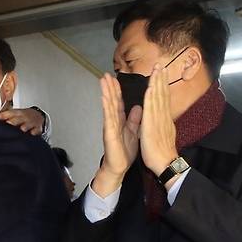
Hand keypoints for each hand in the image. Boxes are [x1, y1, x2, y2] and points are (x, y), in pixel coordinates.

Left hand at [0, 108, 45, 135]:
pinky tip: (31, 133)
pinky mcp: (37, 129)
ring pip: (27, 124)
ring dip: (24, 127)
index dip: (4, 115)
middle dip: (14, 121)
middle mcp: (25, 117)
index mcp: (18, 113)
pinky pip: (36, 130)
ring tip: (22, 129)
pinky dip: (34, 132)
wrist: (38, 117)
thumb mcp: (16, 113)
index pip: (10, 113)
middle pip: (18, 119)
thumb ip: (6, 115)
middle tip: (8, 123)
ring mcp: (31, 123)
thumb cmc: (24, 117)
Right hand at [92, 73, 140, 196]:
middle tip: (106, 74)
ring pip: (108, 106)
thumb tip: (138, 107)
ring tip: (103, 81)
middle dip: (109, 87)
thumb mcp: (133, 132)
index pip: (118, 102)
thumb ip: (134, 119)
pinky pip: (108, 119)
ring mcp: (110, 127)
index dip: (117, 90)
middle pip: (111, 101)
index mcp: (120, 121)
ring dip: (105, 93)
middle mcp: (113, 121)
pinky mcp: (109, 133)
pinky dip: (106, 108)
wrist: (119, 167)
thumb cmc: (124, 152)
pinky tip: (104, 98)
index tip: (115, 78)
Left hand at [140, 65, 177, 176]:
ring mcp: (159, 120)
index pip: (163, 99)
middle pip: (162, 94)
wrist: (165, 163)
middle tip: (160, 65)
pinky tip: (151, 87)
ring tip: (157, 69)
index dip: (162, 86)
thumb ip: (161, 124)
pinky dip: (152, 97)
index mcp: (163, 119)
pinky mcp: (153, 125)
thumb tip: (162, 118)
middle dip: (161, 79)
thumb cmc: (162, 152)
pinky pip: (152, 108)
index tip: (161, 74)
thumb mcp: (162, 134)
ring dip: (157, 83)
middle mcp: (163, 117)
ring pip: (158, 98)